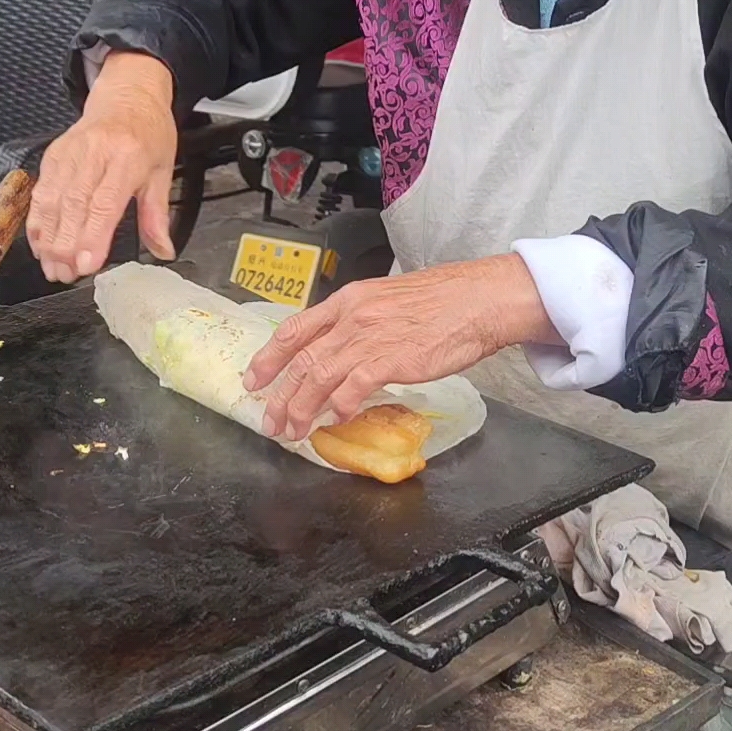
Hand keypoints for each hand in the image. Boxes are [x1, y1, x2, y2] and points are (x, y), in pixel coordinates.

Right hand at [28, 52, 178, 282]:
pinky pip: (41, 192)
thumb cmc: (147, 131)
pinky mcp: (54, 155)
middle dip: (66, 246)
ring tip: (52, 267)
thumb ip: (158, 215)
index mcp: (127, 156)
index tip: (87, 264)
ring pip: (52, 201)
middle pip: (74, 206)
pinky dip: (37, 221)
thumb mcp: (163, 170)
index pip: (105, 203)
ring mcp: (70, 153)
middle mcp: (95, 153)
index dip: (93, 236)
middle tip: (66, 275)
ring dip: (48, 239)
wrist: (128, 94)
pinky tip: (40, 244)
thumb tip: (163, 250)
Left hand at [242, 254, 556, 439]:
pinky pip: (353, 387)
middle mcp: (352, 317)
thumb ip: (361, 324)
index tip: (253, 379)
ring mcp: (370, 338)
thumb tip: (341, 354)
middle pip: (301, 360)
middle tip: (270, 422)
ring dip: (302, 408)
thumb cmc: (442, 302)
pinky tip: (335, 418)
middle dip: (280, 396)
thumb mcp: (387, 301)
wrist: (478, 300)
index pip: (294, 329)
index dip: (268, 357)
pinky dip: (340, 405)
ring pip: (318, 376)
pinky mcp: (391, 359)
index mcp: (348, 301)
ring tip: (294, 430)